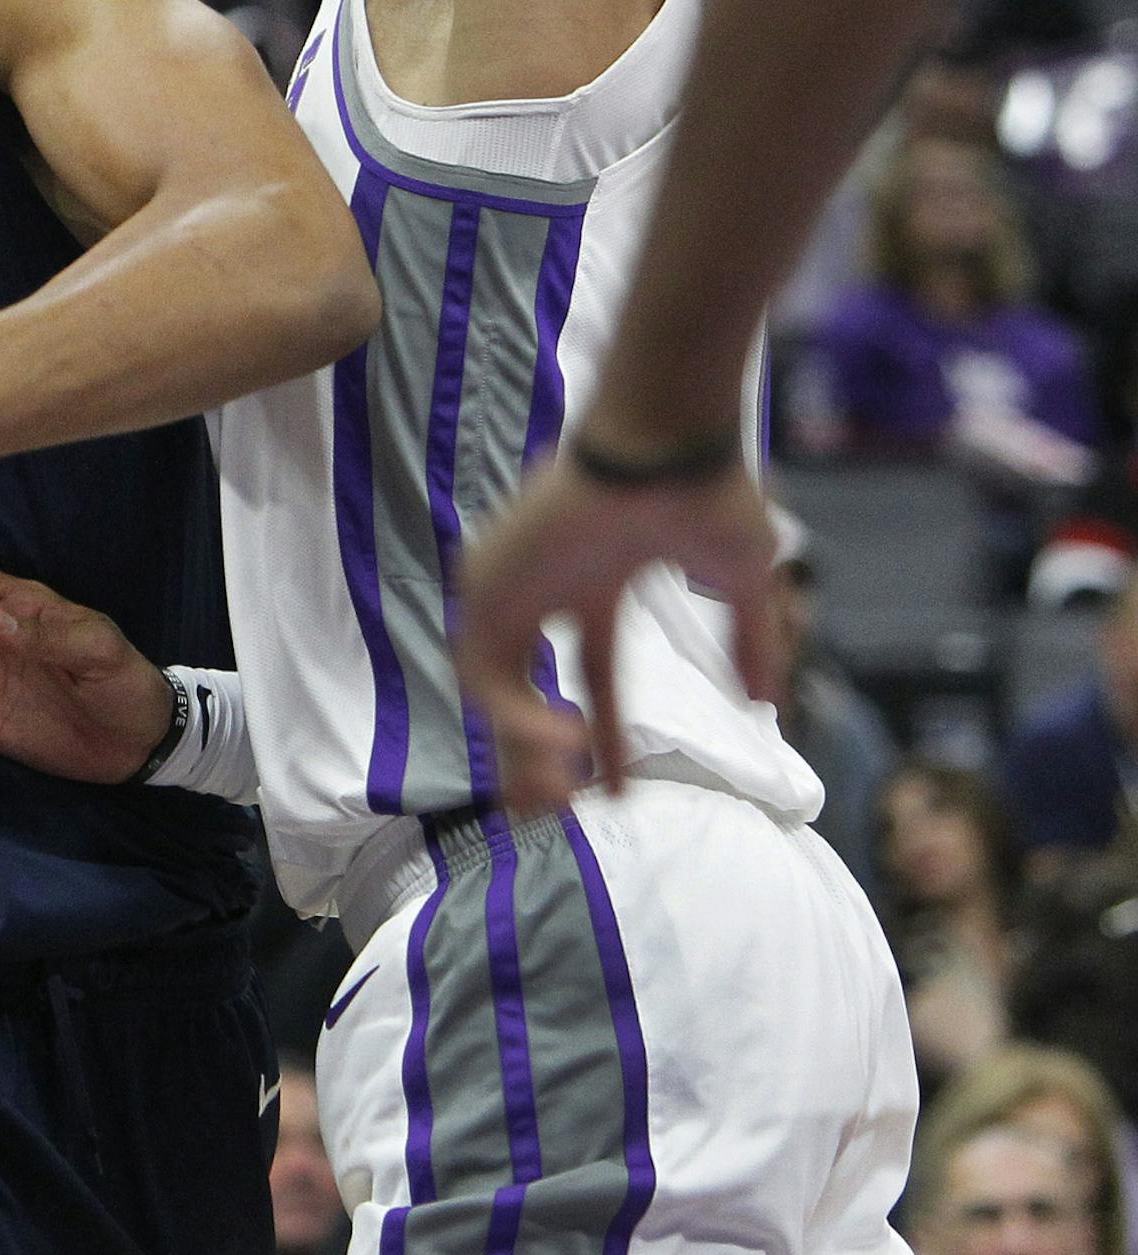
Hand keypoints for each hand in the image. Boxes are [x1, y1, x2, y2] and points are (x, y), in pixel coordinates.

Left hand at [455, 453, 779, 815]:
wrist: (664, 443)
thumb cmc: (706, 492)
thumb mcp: (745, 583)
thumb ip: (752, 643)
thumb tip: (769, 704)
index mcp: (597, 580)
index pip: (595, 676)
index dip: (607, 737)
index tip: (618, 792)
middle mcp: (547, 585)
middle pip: (527, 691)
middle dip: (539, 758)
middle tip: (561, 811)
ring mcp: (513, 583)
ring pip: (494, 692)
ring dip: (524, 751)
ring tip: (565, 792)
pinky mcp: (486, 582)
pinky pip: (485, 674)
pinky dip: (519, 718)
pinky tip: (567, 738)